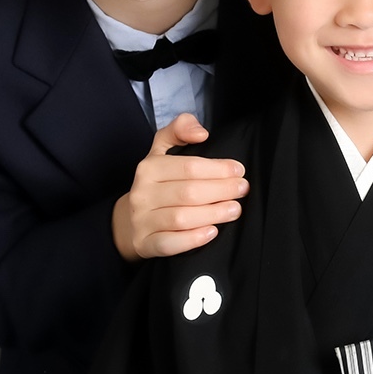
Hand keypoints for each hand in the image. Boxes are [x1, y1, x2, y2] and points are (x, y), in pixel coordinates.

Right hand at [112, 113, 248, 260]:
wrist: (129, 221)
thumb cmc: (157, 183)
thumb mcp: (161, 150)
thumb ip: (179, 130)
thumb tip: (201, 132)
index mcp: (149, 168)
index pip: (189, 167)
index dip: (218, 169)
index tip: (239, 170)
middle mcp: (142, 194)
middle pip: (188, 192)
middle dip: (221, 190)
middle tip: (243, 189)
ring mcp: (142, 220)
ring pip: (180, 218)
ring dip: (212, 214)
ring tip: (234, 210)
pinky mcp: (144, 243)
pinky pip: (169, 243)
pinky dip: (192, 239)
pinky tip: (212, 232)